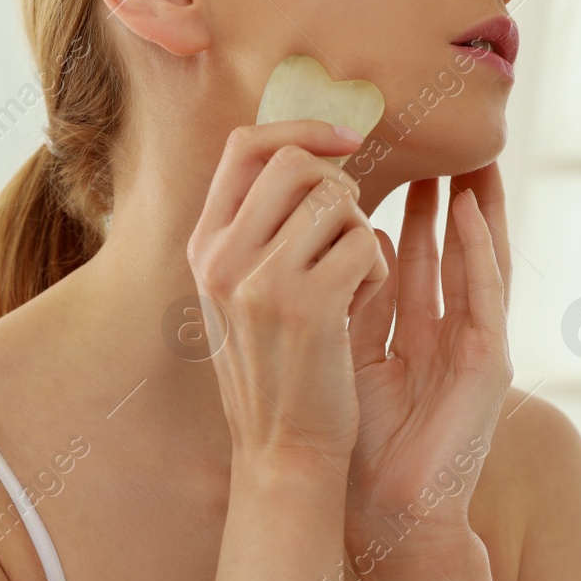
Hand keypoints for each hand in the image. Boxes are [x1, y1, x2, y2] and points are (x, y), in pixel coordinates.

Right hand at [186, 120, 389, 468]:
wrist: (283, 452)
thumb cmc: (278, 367)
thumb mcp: (243, 292)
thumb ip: (258, 228)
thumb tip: (304, 156)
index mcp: (204, 245)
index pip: (245, 145)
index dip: (301, 128)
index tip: (346, 141)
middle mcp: (221, 256)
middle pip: (294, 162)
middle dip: (339, 185)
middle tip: (347, 230)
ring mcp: (260, 280)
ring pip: (336, 201)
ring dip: (361, 232)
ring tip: (351, 279)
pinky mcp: (307, 306)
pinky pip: (364, 243)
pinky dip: (376, 269)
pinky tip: (360, 304)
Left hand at [344, 163, 513, 557]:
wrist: (383, 513)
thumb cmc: (357, 444)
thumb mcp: (345, 355)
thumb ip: (352, 303)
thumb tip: (355, 243)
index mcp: (413, 337)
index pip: (418, 260)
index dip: (413, 214)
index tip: (400, 164)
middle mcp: (447, 334)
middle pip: (453, 252)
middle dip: (447, 199)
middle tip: (443, 145)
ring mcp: (472, 345)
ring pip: (478, 261)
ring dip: (477, 209)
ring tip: (473, 159)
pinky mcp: (488, 361)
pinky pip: (485, 292)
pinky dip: (481, 249)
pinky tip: (473, 210)